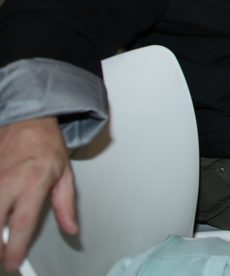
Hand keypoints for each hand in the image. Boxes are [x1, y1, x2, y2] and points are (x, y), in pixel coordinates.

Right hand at [0, 117, 76, 270]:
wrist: (27, 121)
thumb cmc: (45, 145)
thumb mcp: (64, 174)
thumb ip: (66, 206)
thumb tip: (71, 228)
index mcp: (33, 182)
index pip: (22, 224)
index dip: (16, 248)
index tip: (14, 261)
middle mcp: (8, 182)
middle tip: (4, 254)